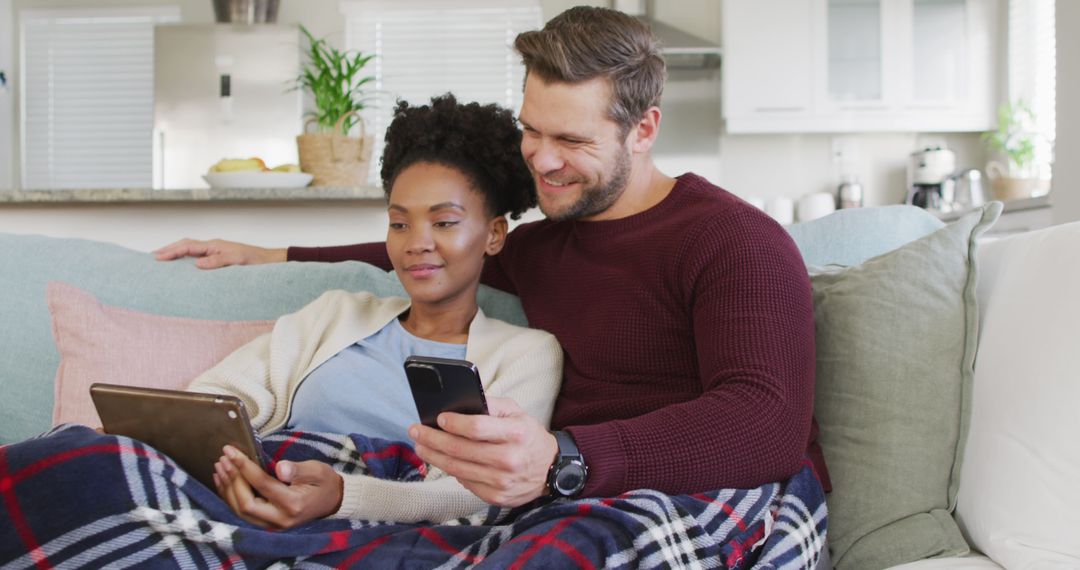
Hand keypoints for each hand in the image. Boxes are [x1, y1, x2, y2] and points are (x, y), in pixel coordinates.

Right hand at [153, 238, 286, 269]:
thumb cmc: (255, 261)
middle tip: (152, 257)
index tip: (157, 257)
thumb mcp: (237, 261)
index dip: (171, 251)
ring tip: (161, 260)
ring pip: (190, 250)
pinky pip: (197, 256)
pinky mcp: (219, 258)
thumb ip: (218, 261)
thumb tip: (197, 264)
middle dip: (168, 250)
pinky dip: (185, 259)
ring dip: (176, 253)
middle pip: (185, 245)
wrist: (269, 261)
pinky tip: (181, 266)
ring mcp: (215, 251)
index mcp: (214, 245)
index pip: (187, 246)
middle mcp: (212, 246)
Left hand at [213, 445, 342, 528]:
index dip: (244, 467)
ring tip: (220, 466)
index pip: (262, 485)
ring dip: (227, 488)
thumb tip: (280, 467)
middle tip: (223, 459)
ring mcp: (272, 525)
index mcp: (293, 504)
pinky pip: (242, 512)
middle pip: (246, 504)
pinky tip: (222, 480)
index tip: (231, 451)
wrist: (332, 502)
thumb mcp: (317, 470)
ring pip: (240, 511)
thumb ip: (298, 470)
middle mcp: (280, 519)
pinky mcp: (266, 524)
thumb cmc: (324, 483)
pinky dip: (229, 496)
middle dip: (232, 480)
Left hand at [408, 397, 557, 506]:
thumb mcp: (517, 412)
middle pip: (460, 449)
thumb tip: (461, 401)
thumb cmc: (528, 436)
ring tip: (421, 446)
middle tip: (416, 430)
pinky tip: (441, 460)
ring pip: (457, 468)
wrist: (552, 470)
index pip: (476, 428)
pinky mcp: (497, 497)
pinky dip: (450, 471)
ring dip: (433, 456)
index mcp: (516, 433)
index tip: (438, 418)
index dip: (453, 423)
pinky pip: (465, 483)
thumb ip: (492, 404)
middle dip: (432, 439)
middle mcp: (509, 459)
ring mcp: (502, 481)